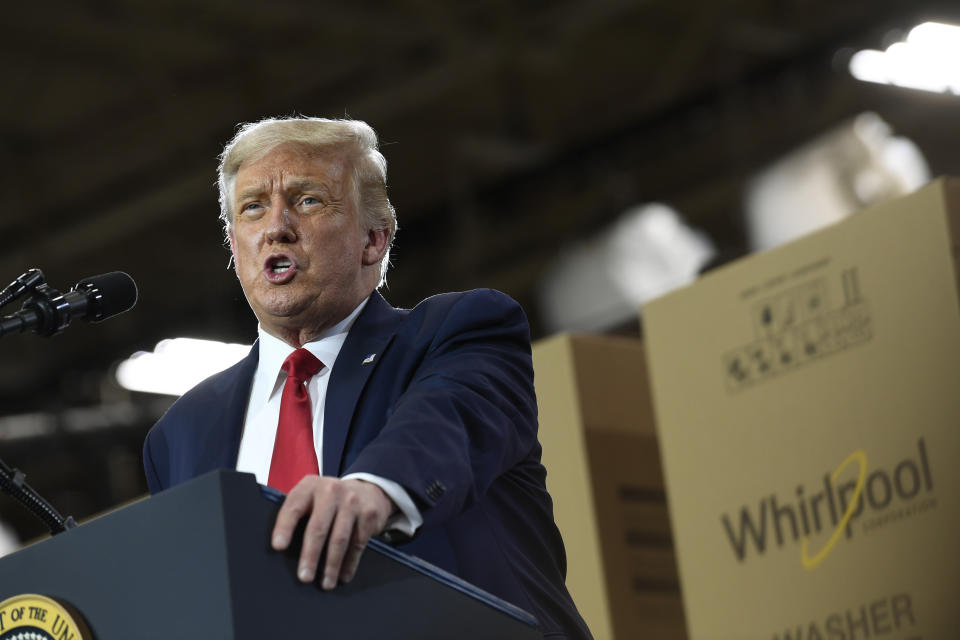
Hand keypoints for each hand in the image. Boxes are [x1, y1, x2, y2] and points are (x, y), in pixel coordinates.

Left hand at [271, 476, 394, 589]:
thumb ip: (299, 514)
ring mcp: (352, 502)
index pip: (293, 507)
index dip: (284, 528)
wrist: (368, 489)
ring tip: (325, 583)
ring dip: (331, 565)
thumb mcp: (312, 497)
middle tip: (304, 577)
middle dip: (310, 555)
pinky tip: (343, 576)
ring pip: (339, 539)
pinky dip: (350, 563)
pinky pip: (358, 543)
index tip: (278, 547)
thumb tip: (282, 550)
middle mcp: (331, 491)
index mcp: (309, 486)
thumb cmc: (330, 501)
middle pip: (318, 527)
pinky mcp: (368, 514)